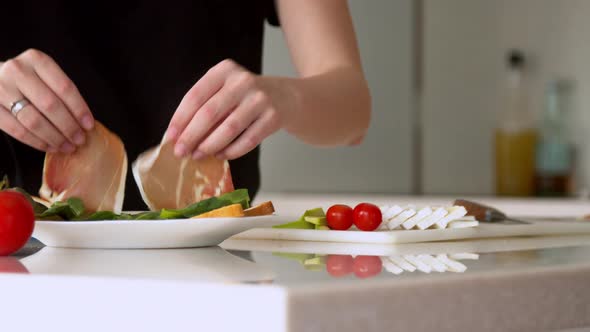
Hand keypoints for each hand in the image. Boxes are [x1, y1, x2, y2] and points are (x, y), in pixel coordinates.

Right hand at [0, 49, 93, 152]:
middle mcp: (17, 71)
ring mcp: (1, 88)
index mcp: (36, 60)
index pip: (65, 88)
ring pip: (34, 120)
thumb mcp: (45, 76)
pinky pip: (17, 130)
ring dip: (54, 137)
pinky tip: (50, 146)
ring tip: (67, 146)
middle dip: (69, 127)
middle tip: (80, 139)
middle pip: (50, 105)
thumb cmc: (28, 80)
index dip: (79, 109)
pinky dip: (37, 142)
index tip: (89, 125)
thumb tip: (83, 123)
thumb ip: (61, 93)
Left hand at [166, 59, 284, 159]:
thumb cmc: (246, 96)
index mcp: (224, 70)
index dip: (180, 119)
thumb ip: (205, 105)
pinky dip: (231, 151)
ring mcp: (260, 99)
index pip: (195, 96)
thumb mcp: (225, 89)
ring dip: (210, 145)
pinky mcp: (273, 117)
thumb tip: (180, 136)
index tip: (170, 137)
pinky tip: (220, 155)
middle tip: (180, 152)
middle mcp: (243, 81)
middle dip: (191, 136)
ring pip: (229, 128)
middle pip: (210, 113)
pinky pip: (248, 140)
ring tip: (198, 155)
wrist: (286, 97)